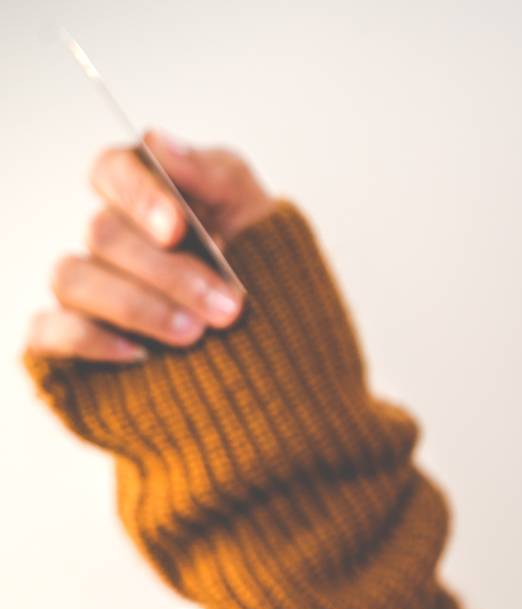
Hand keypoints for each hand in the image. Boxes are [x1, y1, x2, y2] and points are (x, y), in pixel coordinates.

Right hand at [25, 130, 272, 362]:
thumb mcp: (255, 214)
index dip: (138, 195)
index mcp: (142, 195)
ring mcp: (85, 286)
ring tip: (195, 333)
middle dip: (169, 272)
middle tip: (226, 307)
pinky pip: (49, 332)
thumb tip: (158, 143)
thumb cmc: (257, 261)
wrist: (276, 337)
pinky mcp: (69, 337)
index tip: (177, 228)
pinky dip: (88, 340)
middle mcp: (106, 237)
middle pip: (103, 233)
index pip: (111, 169)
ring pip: (74, 279)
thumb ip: (214, 173)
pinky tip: (138, 354)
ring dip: (137, 307)